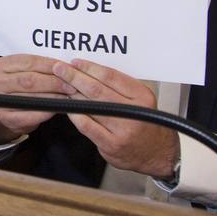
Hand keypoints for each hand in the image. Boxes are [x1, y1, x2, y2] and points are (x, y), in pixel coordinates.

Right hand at [0, 54, 75, 142]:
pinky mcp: (7, 118)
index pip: (29, 62)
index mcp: (2, 65)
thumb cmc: (21, 88)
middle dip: (54, 82)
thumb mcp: (25, 72)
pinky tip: (57, 107)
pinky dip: (47, 110)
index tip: (68, 69)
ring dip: (53, 96)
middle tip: (70, 85)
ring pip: (32, 97)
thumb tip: (64, 66)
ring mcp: (0, 100)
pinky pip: (31, 114)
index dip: (50, 65)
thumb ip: (39, 68)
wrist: (9, 111)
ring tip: (67, 96)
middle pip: (30, 80)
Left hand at [52, 58, 177, 179]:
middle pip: (97, 89)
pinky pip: (87, 125)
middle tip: (60, 69)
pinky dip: (74, 114)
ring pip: (90, 106)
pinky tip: (67, 107)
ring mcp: (122, 129)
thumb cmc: (145, 123)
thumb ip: (120, 86)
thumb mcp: (140, 99)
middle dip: (74, 77)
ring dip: (72, 93)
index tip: (75, 62)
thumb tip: (90, 70)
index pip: (110, 76)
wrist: (157, 153)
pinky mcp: (111, 144)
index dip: (89, 67)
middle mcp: (133, 112)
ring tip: (61, 85)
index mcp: (141, 96)